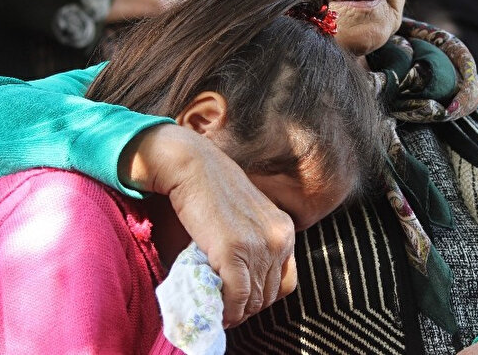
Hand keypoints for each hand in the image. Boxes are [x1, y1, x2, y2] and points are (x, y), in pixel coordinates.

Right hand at [121, 124, 296, 326]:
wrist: (192, 165)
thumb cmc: (210, 190)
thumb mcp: (245, 218)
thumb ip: (251, 246)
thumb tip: (238, 290)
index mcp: (284, 230)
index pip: (285, 282)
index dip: (260, 296)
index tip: (239, 298)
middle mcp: (279, 239)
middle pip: (269, 295)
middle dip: (246, 307)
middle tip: (223, 307)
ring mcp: (259, 246)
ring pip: (253, 300)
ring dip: (234, 311)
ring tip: (216, 309)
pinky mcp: (235, 252)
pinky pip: (236, 297)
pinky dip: (225, 310)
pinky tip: (214, 310)